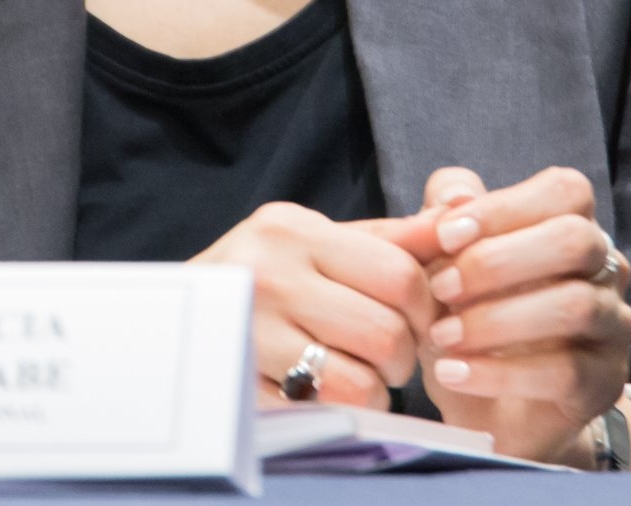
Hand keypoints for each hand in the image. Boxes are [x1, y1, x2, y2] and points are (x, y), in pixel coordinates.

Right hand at [191, 201, 438, 409]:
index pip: (398, 274)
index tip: (415, 321)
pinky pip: (321, 418)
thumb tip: (462, 211)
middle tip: (389, 359)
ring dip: (374, 394)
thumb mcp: (317, 241)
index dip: (424, 309)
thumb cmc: (263, 277)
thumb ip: (392, 237)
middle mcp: (267, 275)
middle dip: (403, 358)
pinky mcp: (240, 388)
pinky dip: (339, 417)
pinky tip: (327, 399)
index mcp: (293, 231)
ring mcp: (250, 335)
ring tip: (358, 379)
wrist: (169, 320)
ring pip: (358, 384)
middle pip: (384, 333)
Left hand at [367, 167, 630, 463]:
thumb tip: (454, 198)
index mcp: (571, 226)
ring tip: (442, 336)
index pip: (565, 191)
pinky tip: (453, 373)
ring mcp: (613, 327)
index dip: (505, 207)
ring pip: (575, 306)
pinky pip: (564, 372)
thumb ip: (440, 222)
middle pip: (576, 240)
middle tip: (440, 288)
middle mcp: (605, 269)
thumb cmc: (466, 318)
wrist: (483, 409)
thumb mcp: (440, 266)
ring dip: (495, 319)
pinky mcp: (606, 383)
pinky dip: (498, 372)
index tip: (444, 236)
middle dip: (499, 261)